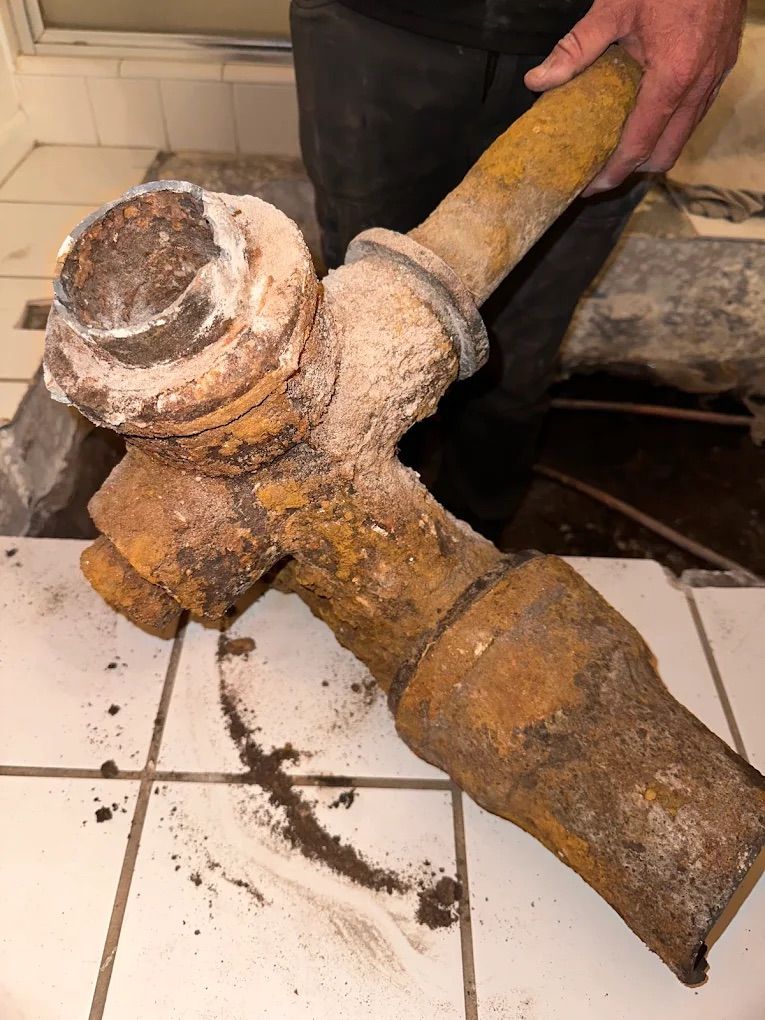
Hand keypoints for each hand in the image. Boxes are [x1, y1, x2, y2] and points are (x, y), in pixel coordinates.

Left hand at [524, 0, 744, 193]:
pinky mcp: (722, 65)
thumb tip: (538, 80)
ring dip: (654, 147)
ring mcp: (716, 76)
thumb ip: (577, 47)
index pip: (640, 145)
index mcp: (673, 77)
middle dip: (634, 169)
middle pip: (667, 153)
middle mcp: (700, 85)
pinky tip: (646, 113)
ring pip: (684, 134)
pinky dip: (671, 123)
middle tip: (602, 170)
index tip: (590, 186)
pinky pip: (696, 110)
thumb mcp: (615, 7)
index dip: (613, 173)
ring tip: (619, 146)